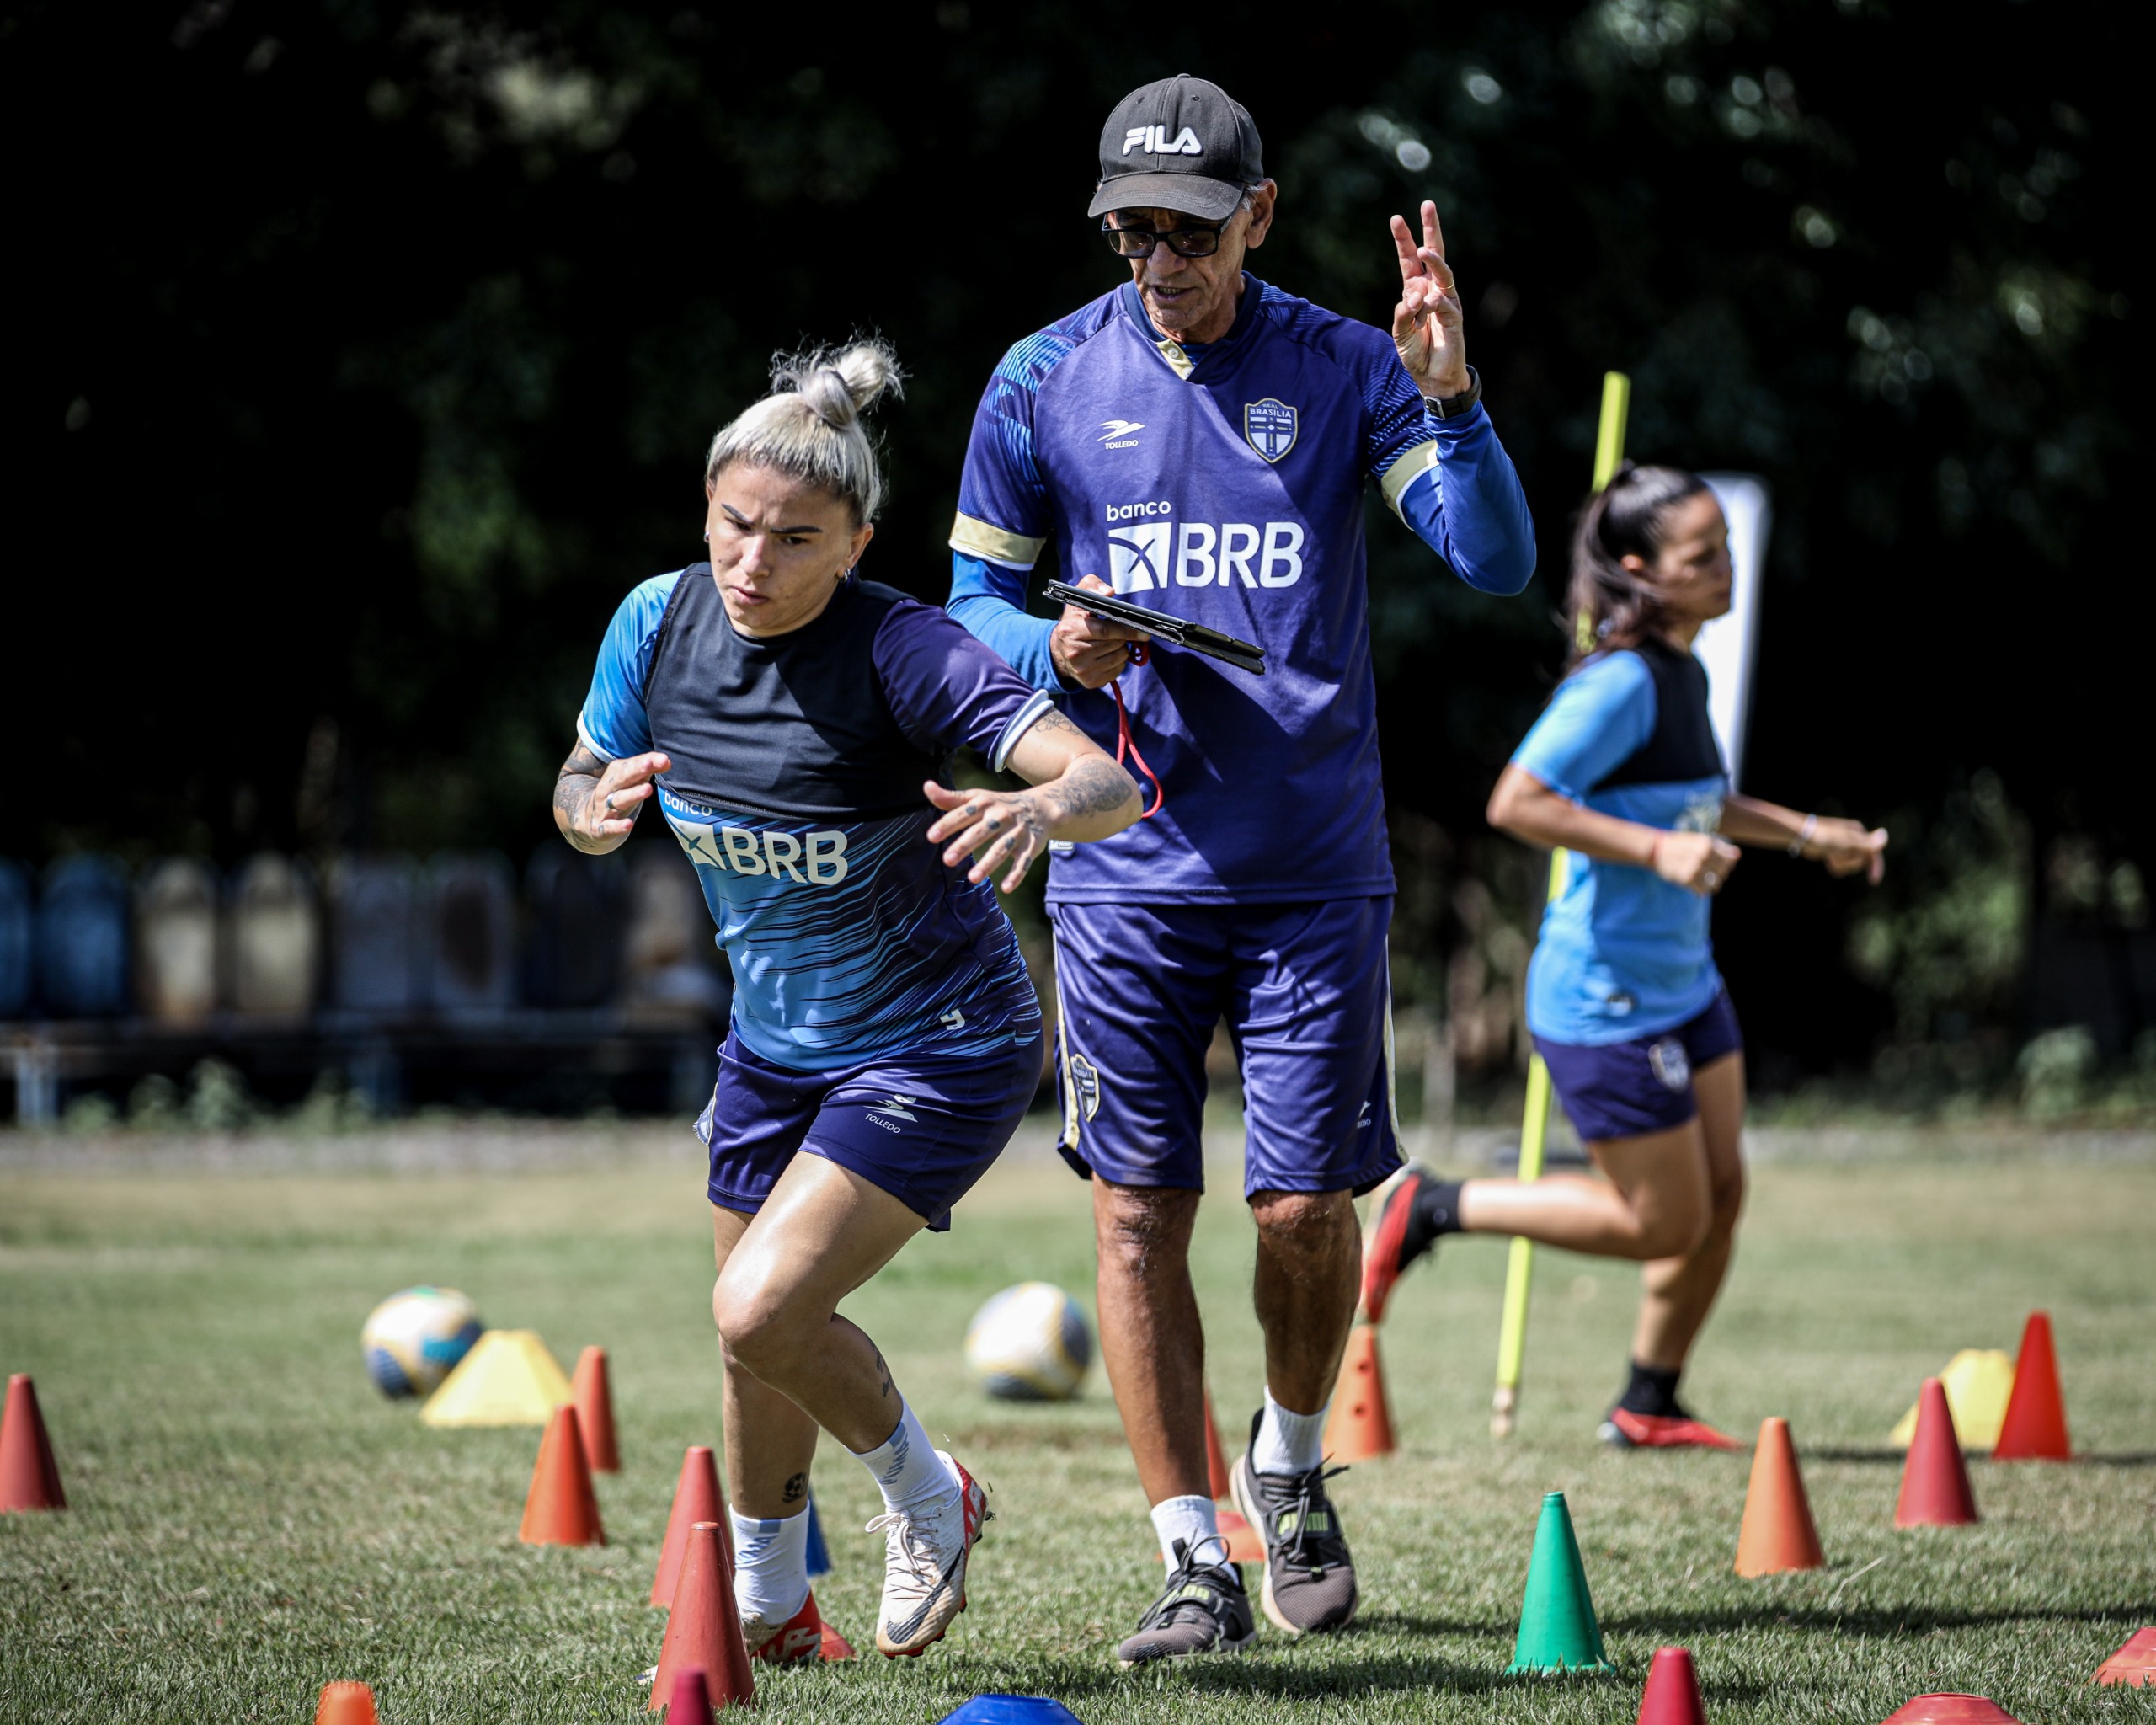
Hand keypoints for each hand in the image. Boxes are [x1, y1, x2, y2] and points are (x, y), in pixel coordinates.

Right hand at [573, 751, 669, 845]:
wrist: (586, 819)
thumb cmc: (617, 795)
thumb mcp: (631, 781)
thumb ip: (649, 769)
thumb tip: (666, 761)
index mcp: (615, 775)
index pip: (632, 765)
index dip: (647, 761)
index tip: (663, 759)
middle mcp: (608, 789)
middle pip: (622, 778)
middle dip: (635, 770)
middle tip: (649, 764)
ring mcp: (603, 808)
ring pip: (618, 800)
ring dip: (632, 794)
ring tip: (648, 789)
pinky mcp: (601, 828)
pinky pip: (609, 827)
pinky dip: (618, 826)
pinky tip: (628, 824)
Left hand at [923, 781, 1049, 892]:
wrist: (1042, 807)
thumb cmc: (1000, 805)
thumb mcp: (977, 797)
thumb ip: (951, 798)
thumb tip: (926, 787)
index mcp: (985, 804)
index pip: (963, 814)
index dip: (948, 824)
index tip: (931, 837)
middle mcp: (1001, 816)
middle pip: (982, 831)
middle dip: (965, 845)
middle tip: (947, 860)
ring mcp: (1017, 832)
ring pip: (1002, 848)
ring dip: (989, 863)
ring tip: (973, 878)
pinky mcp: (1031, 846)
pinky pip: (1024, 862)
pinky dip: (1017, 875)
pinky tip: (1006, 888)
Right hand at [1049, 573, 1146, 689]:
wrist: (1059, 651)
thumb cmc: (1073, 621)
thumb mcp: (1078, 599)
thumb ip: (1092, 586)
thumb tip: (1109, 593)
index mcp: (1071, 631)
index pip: (1106, 631)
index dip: (1127, 630)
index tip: (1144, 631)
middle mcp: (1075, 653)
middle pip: (1116, 645)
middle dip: (1123, 637)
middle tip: (1119, 632)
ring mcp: (1083, 670)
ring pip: (1119, 658)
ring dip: (1121, 649)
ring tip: (1110, 643)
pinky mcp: (1090, 682)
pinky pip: (1117, 670)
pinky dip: (1117, 662)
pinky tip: (1107, 655)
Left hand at [1390, 200, 1468, 399]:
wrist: (1433, 377)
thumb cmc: (1416, 353)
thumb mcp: (1399, 333)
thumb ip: (1402, 314)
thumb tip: (1411, 297)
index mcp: (1415, 291)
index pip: (1409, 261)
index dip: (1403, 240)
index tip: (1396, 218)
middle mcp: (1433, 290)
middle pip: (1433, 254)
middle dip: (1430, 230)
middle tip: (1428, 204)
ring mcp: (1446, 301)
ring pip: (1442, 273)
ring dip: (1433, 260)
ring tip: (1422, 250)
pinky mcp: (1455, 317)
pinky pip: (1444, 304)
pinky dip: (1435, 304)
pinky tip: (1428, 307)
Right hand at [1651, 831, 1741, 895]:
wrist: (1656, 850)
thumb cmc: (1680, 844)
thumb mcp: (1700, 840)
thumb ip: (1720, 848)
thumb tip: (1738, 855)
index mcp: (1708, 844)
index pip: (1730, 861)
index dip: (1724, 864)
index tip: (1712, 862)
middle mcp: (1703, 855)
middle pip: (1723, 873)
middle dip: (1716, 873)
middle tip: (1702, 869)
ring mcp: (1695, 868)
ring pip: (1715, 884)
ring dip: (1709, 883)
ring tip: (1698, 877)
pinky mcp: (1687, 879)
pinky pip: (1703, 891)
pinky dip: (1700, 890)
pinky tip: (1693, 883)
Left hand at [1807, 818, 1888, 883]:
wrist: (1801, 836)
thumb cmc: (1824, 838)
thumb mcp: (1848, 842)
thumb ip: (1867, 843)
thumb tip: (1885, 836)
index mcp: (1859, 833)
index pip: (1874, 852)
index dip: (1875, 867)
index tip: (1873, 881)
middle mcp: (1853, 838)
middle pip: (1862, 861)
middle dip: (1850, 864)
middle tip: (1836, 857)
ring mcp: (1843, 845)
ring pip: (1851, 864)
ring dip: (1842, 865)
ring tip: (1830, 858)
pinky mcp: (1834, 851)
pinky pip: (1841, 865)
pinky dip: (1836, 867)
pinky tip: (1828, 861)